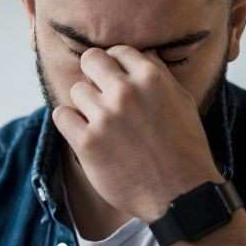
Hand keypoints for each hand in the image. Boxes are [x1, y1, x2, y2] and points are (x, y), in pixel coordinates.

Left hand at [52, 46, 220, 220]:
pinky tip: (83, 133)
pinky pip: (61, 115)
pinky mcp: (87, 142)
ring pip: (76, 90)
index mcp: (152, 78)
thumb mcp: (182, 103)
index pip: (118, 51)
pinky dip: (69, 122)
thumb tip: (144, 54)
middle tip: (101, 96)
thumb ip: (160, 76)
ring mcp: (105, 117)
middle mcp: (126, 92)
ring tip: (100, 123)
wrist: (180, 195)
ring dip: (85, 104)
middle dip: (94, 75)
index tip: (116, 80)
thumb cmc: (185, 150)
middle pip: (91, 61)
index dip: (116, 65)